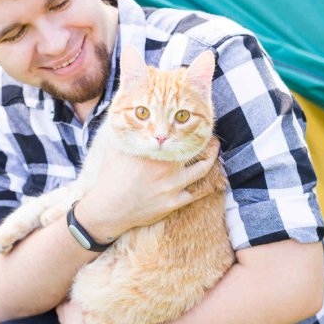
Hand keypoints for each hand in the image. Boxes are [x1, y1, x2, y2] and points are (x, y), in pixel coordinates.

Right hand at [78, 137, 219, 239]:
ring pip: (201, 171)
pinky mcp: (173, 203)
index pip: (180, 135)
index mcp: (155, 152)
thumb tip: (128, 114)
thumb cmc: (110, 176)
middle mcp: (167, 167)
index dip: (191, 129)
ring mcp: (172, 187)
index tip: (197, 123)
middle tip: (211, 137)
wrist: (109, 209)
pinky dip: (203, 186)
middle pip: (196, 151)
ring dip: (211, 160)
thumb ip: (126, 131)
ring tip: (214, 152)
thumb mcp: (116, 147)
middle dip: (207, 142)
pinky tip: (208, 180)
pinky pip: (195, 194)